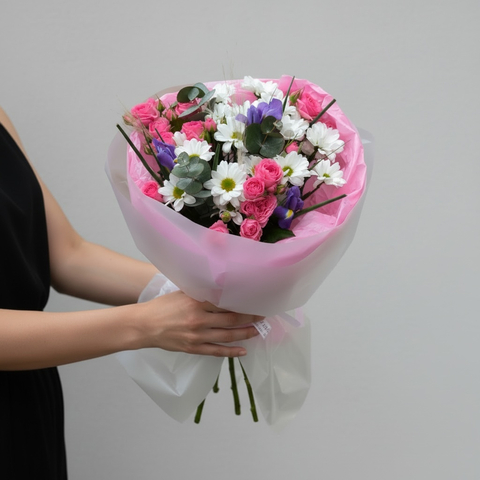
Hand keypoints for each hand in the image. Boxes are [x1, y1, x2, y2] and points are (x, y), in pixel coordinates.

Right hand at [140, 291, 260, 356]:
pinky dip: (231, 352)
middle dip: (249, 318)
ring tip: (257, 331)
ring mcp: (197, 336)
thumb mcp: (181, 293)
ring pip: (227, 336)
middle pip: (230, 319)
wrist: (144, 326)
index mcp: (197, 303)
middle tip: (261, 316)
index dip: (242, 303)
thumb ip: (200, 293)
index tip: (253, 301)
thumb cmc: (162, 307)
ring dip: (245, 334)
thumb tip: (220, 291)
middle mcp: (199, 319)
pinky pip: (216, 351)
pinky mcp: (193, 348)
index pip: (226, 303)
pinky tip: (242, 351)